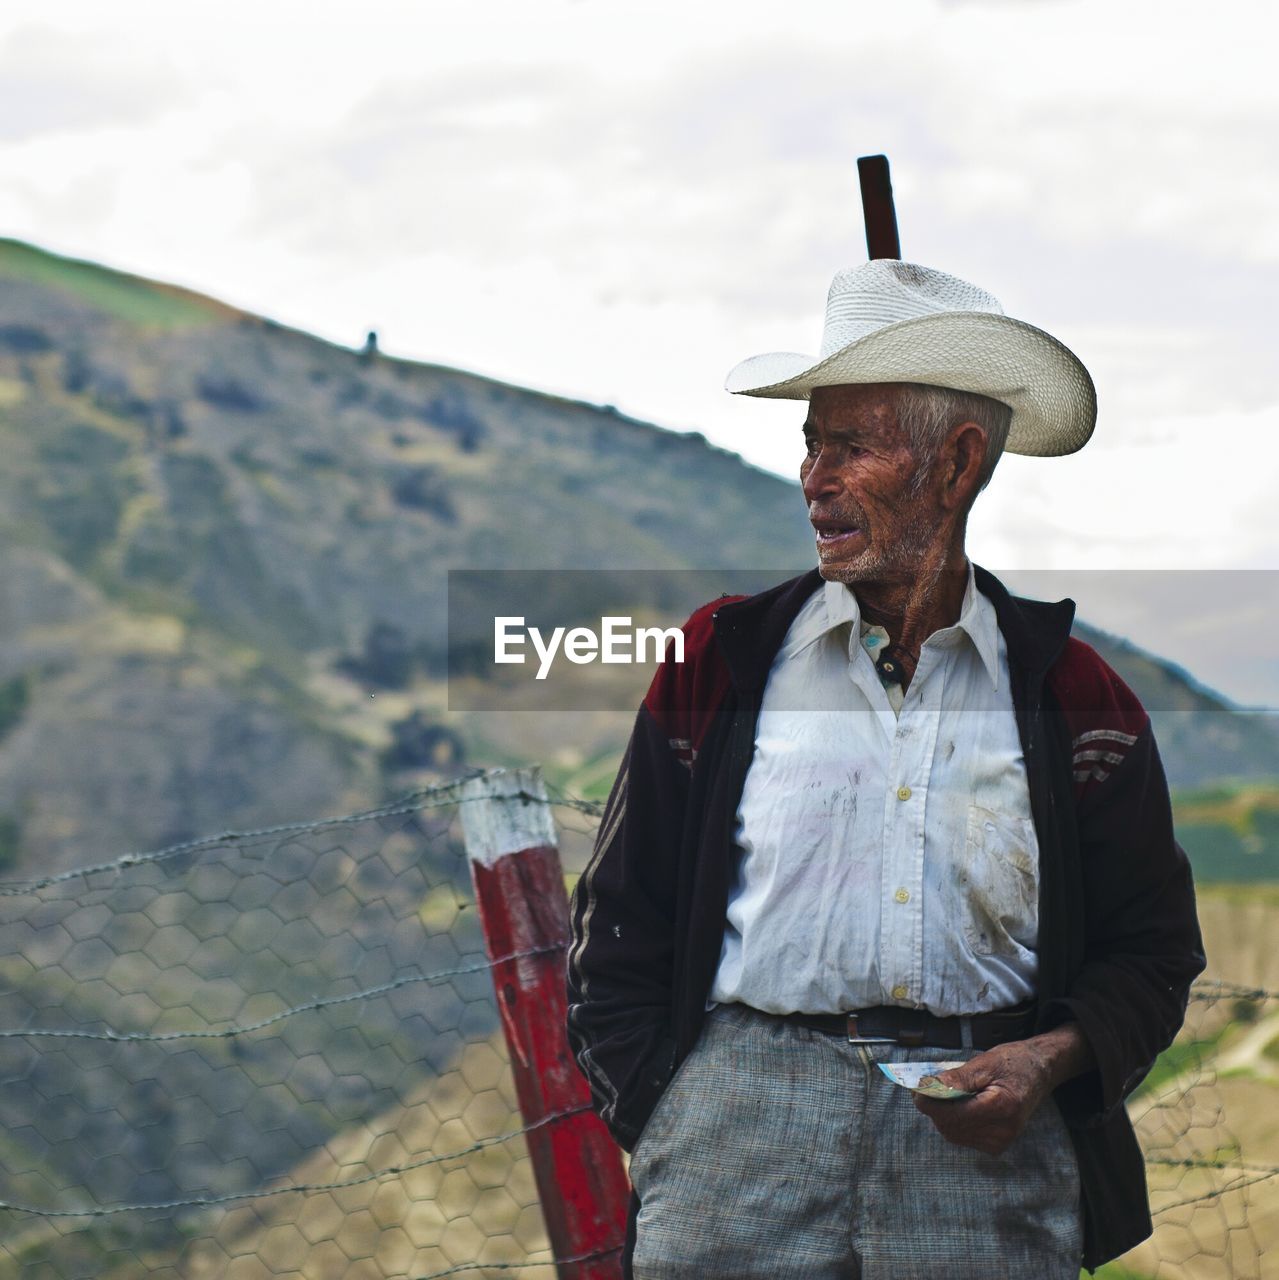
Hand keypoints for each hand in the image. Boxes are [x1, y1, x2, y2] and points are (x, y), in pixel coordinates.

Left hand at [911, 1023, 1093, 1157]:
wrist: (1040, 1072)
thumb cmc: (1014, 1062)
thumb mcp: (986, 1062)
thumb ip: (958, 1078)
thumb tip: (929, 1086)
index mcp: (1002, 1107)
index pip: (955, 1115)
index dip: (931, 1104)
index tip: (916, 1090)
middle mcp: (1003, 1131)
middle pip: (952, 1127)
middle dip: (934, 1109)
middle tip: (924, 1088)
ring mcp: (1002, 1141)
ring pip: (955, 1134)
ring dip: (942, 1116)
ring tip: (941, 1094)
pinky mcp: (998, 1144)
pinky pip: (965, 1137)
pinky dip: (954, 1122)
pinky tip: (957, 1105)